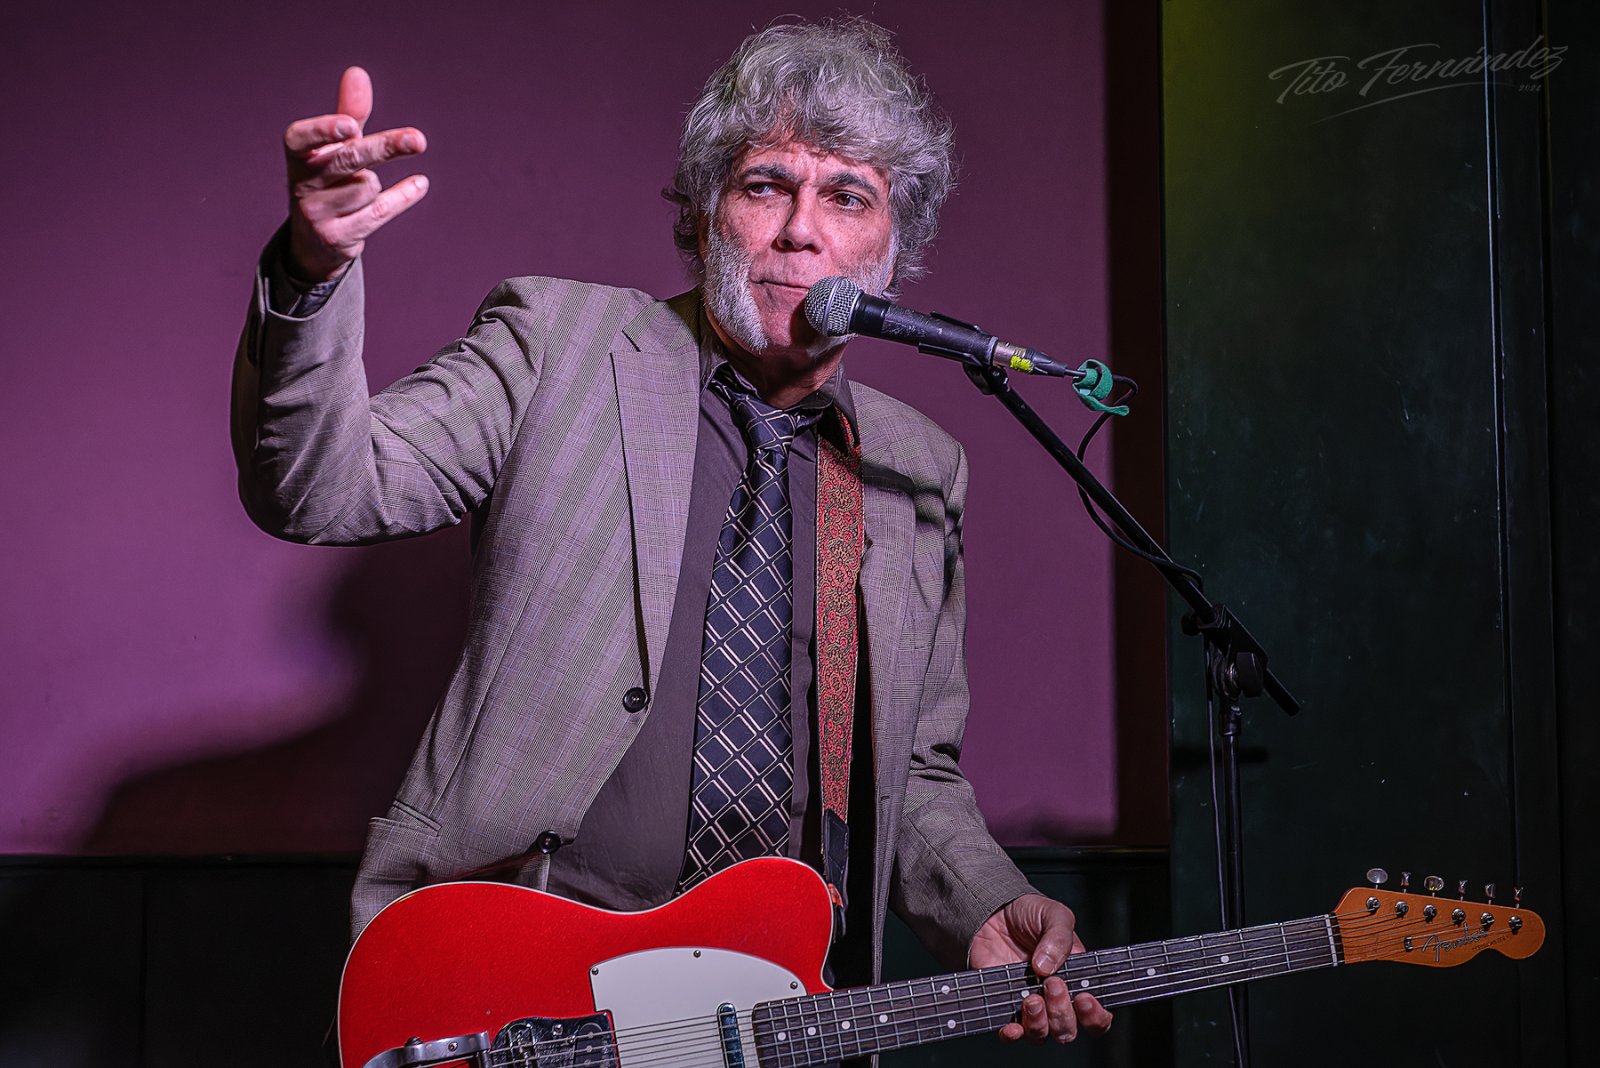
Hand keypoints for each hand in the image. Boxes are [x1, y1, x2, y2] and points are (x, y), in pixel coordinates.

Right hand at [282, 66, 429, 281]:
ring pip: (366, 187)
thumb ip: (348, 113)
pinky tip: (420, 184)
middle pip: (347, 161)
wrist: (315, 239)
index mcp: (297, 156)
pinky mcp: (338, 237)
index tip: (351, 125)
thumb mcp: (334, 147)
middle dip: (382, 148)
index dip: (323, 131)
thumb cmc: (328, 179)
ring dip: (374, 184)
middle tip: (418, 139)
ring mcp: (317, 214)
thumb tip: (357, 72)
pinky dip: (402, 196)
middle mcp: (301, 184)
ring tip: (362, 190)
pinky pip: (380, 212)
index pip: (300, 138)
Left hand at [968, 893, 1113, 1044]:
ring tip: (1031, 999)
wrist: (994, 912)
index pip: (1096, 1016)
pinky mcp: (1004, 1007)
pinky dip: (1012, 1035)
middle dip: (1062, 1013)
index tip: (1085, 999)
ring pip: (1041, 1035)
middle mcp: (1055, 1001)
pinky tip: (1012, 1026)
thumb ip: (1059, 937)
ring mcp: (1030, 1006)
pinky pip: (1011, 1034)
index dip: (1095, 1016)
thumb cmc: (1031, 915)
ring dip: (1040, 1024)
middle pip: (1068, 1030)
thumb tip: (1047, 966)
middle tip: (1053, 985)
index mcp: (1077, 982)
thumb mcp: (1053, 915)